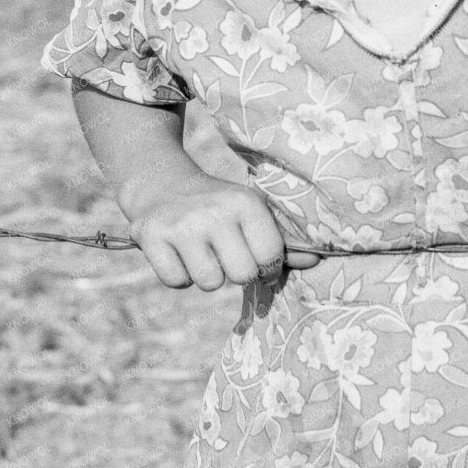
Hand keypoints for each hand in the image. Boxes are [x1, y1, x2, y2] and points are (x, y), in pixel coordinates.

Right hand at [123, 173, 320, 293]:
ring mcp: (181, 225)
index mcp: (245, 202)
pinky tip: (178, 252)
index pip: (271, 257)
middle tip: (224, 253)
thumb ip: (281, 242)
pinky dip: (178, 274)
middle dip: (235, 272)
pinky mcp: (150, 235)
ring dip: (206, 275)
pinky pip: (176, 282)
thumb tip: (317, 262)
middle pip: (241, 275)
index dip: (267, 266)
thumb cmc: (219, 207)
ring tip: (200, 251)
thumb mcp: (250, 213)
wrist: (162, 184)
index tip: (256, 257)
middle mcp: (214, 211)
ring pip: (209, 283)